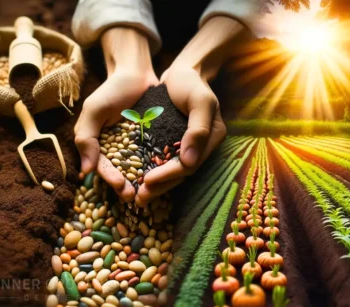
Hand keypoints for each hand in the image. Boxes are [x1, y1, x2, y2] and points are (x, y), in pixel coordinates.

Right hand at [75, 27, 157, 201]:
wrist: (137, 73)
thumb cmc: (112, 90)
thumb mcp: (94, 110)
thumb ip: (86, 138)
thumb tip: (85, 171)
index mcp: (101, 145)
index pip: (103, 167)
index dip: (110, 178)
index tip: (120, 185)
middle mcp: (119, 149)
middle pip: (121, 173)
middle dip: (126, 185)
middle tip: (134, 195)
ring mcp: (138, 146)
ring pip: (139, 169)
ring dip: (142, 182)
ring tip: (148, 190)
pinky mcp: (154, 141)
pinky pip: (156, 156)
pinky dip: (158, 166)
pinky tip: (165, 174)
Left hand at [135, 15, 248, 204]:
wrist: (184, 70)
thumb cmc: (191, 82)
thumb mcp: (199, 101)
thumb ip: (198, 130)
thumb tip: (189, 162)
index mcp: (212, 138)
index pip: (190, 165)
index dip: (169, 175)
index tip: (148, 181)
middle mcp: (202, 145)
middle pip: (181, 172)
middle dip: (160, 186)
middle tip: (139, 198)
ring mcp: (189, 144)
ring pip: (172, 169)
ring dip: (156, 183)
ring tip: (137, 195)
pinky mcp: (176, 140)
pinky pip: (164, 159)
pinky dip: (153, 169)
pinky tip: (138, 177)